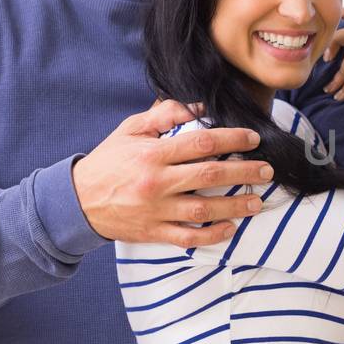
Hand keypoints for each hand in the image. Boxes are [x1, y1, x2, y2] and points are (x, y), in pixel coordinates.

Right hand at [71, 98, 273, 246]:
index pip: (200, 143)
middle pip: (209, 177)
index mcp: (152, 154)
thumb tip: (198, 106)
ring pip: (203, 210)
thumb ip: (164, 114)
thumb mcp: (130, 129)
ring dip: (235, 207)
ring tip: (258, 202)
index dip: (231, 140)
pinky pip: (188, 237)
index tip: (253, 139)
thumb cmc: (108, 161)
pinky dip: (212, 235)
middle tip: (267, 170)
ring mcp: (156, 210)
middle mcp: (157, 183)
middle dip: (244, 173)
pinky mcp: (154, 232)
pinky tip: (231, 228)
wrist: (76, 200)